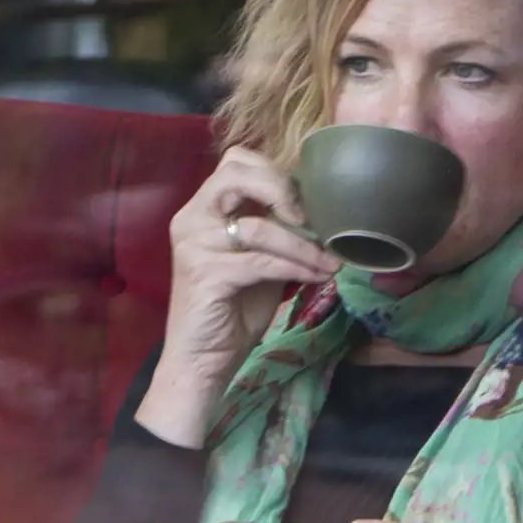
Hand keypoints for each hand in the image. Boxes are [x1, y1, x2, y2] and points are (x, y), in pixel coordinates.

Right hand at [136, 147, 340, 444]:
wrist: (202, 361)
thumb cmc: (232, 310)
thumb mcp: (259, 259)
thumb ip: (276, 229)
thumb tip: (323, 209)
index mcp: (202, 209)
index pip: (235, 161)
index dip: (274, 171)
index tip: (305, 200)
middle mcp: (191, 219)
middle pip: (236, 173)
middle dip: (282, 190)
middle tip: (312, 219)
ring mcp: (194, 245)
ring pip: (258, 226)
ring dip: (304, 245)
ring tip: (331, 261)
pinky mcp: (205, 274)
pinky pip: (262, 263)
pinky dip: (297, 268)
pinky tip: (319, 277)